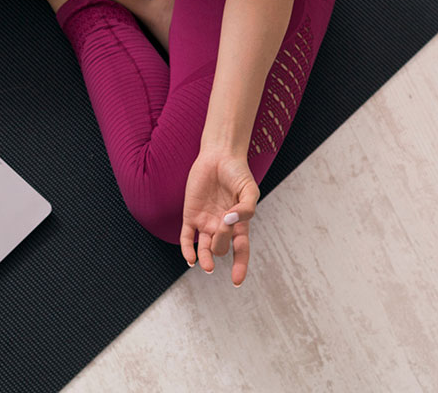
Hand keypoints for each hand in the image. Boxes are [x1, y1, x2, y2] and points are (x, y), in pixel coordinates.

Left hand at [180, 146, 259, 286]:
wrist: (219, 156)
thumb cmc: (238, 174)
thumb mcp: (250, 190)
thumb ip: (246, 208)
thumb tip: (231, 221)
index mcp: (239, 224)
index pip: (241, 251)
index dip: (240, 267)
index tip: (236, 281)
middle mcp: (222, 227)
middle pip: (222, 247)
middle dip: (223, 241)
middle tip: (224, 223)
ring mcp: (206, 222)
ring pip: (204, 249)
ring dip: (206, 259)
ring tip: (207, 265)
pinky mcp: (190, 215)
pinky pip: (187, 238)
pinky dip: (187, 249)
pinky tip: (190, 259)